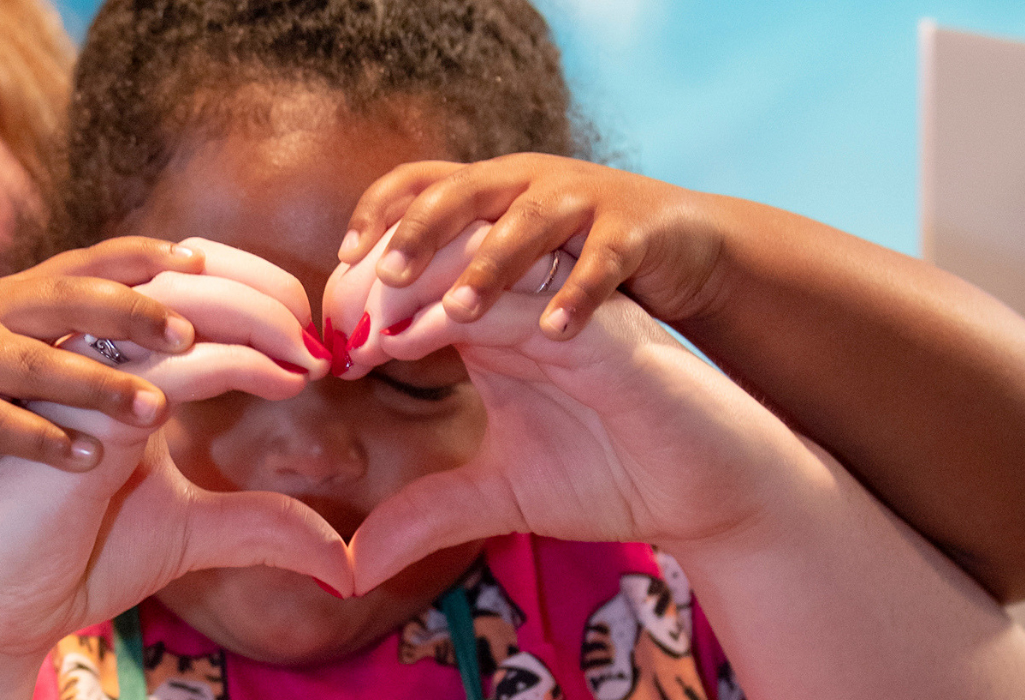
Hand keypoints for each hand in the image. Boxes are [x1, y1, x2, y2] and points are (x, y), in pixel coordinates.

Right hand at [0, 236, 205, 533]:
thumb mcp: (22, 360)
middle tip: (191, 336)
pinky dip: (48, 440)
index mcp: (15, 298)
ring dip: (102, 386)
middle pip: (66, 299)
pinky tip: (93, 459)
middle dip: (132, 314)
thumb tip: (176, 324)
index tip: (200, 260)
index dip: (141, 257)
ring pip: (38, 364)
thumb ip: (79, 339)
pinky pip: (0, 424)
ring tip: (160, 411)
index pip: (86, 263)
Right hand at [0, 245, 344, 694]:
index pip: (158, 268)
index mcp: (80, 320)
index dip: (232, 278)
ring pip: (45, 342)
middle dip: (206, 308)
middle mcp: (30, 325)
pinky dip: (44, 435)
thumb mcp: (170, 516)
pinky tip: (92, 462)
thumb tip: (339, 558)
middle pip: (115, 286)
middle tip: (285, 343)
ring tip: (175, 395)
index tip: (301, 318)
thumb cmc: (67, 520)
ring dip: (112, 364)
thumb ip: (245, 516)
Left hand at [326, 231, 814, 592]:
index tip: (334, 353)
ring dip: (449, 275)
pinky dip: (527, 303)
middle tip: (354, 330)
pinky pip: (567, 286)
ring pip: (499, 249)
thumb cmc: (609, 477)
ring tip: (406, 329)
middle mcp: (525, 299)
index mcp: (490, 324)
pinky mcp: (617, 323)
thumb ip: (427, 513)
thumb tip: (353, 565)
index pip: (414, 279)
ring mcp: (571, 303)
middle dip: (389, 274)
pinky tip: (495, 333)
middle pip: (445, 244)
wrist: (707, 489)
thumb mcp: (499, 495)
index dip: (365, 300)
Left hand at [341, 154, 727, 338]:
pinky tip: (554, 331)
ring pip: (529, 221)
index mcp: (486, 190)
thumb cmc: (575, 281)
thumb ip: (446, 296)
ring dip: (491, 264)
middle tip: (388, 279)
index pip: (417, 182)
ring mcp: (583, 201)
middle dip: (421, 232)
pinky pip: (604, 260)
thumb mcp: (507, 280)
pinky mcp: (635, 231)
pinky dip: (579, 292)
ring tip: (457, 313)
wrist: (681, 246)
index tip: (343, 258)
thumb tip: (376, 396)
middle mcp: (526, 184)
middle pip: (463, 191)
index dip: (378, 211)